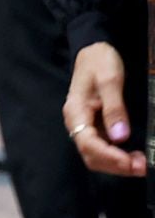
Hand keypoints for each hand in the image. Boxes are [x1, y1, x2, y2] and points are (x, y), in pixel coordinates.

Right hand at [63, 41, 145, 177]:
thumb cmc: (100, 61)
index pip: (88, 142)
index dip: (109, 156)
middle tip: (141, 167)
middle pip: (90, 154)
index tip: (131, 162)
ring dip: (116, 165)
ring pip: (95, 155)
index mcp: (75, 111)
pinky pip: (102, 148)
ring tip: (140, 165)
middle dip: (115, 165)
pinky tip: (133, 157)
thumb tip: (120, 137)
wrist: (94, 50)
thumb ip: (114, 108)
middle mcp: (76, 122)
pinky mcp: (94, 126)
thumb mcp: (110, 80)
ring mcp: (85, 125)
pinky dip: (117, 158)